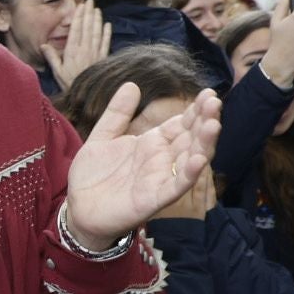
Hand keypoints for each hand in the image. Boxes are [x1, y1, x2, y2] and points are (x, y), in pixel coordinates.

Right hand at [41, 0, 111, 90]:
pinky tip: (107, 25)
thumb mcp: (57, 72)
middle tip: (90, 1)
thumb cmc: (69, 84)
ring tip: (97, 9)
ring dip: (97, 20)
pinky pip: (105, 43)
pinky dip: (107, 33)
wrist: (86, 97)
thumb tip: (44, 44)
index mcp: (72, 51)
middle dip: (88, 13)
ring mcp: (95, 53)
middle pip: (87, 27)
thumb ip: (52, 57)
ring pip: (96, 32)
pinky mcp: (102, 58)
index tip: (80, 6)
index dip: (78, 16)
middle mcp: (84, 50)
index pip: (76, 30)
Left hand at [65, 85, 221, 248]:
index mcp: (153, 143)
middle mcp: (162, 160)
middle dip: (205, 121)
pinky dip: (189, 174)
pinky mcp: (154, 199)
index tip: (208, 93)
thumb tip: (131, 85)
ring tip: (213, 125)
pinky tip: (199, 160)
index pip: (181, 123)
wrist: (78, 208)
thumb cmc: (94, 175)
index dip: (196, 110)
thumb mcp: (102, 138)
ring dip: (204, 143)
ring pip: (190, 160)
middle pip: (191, 138)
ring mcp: (160, 179)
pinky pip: (176, 186)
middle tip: (215, 103)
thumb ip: (117, 113)